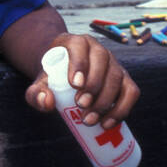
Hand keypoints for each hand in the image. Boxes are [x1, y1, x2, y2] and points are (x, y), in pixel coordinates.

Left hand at [25, 33, 139, 129]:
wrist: (66, 77)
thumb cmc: (52, 78)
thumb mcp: (40, 84)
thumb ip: (35, 93)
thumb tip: (47, 101)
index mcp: (76, 43)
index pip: (80, 46)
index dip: (80, 63)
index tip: (75, 85)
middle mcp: (98, 49)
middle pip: (102, 62)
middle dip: (94, 86)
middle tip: (81, 106)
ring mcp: (114, 63)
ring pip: (118, 78)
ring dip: (106, 101)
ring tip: (89, 120)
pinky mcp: (124, 79)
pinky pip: (131, 92)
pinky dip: (122, 109)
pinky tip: (107, 124)